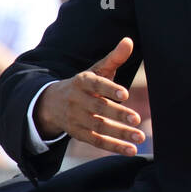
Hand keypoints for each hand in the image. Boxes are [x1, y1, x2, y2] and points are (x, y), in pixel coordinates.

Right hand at [33, 37, 145, 155]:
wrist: (52, 103)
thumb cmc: (84, 84)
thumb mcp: (96, 70)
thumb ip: (114, 58)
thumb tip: (129, 41)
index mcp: (82, 81)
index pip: (95, 84)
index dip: (109, 89)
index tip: (125, 93)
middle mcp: (77, 100)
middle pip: (98, 108)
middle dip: (117, 114)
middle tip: (136, 119)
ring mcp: (77, 119)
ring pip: (98, 127)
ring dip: (119, 133)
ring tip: (139, 137)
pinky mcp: (79, 134)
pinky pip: (97, 141)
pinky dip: (114, 147)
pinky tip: (131, 150)